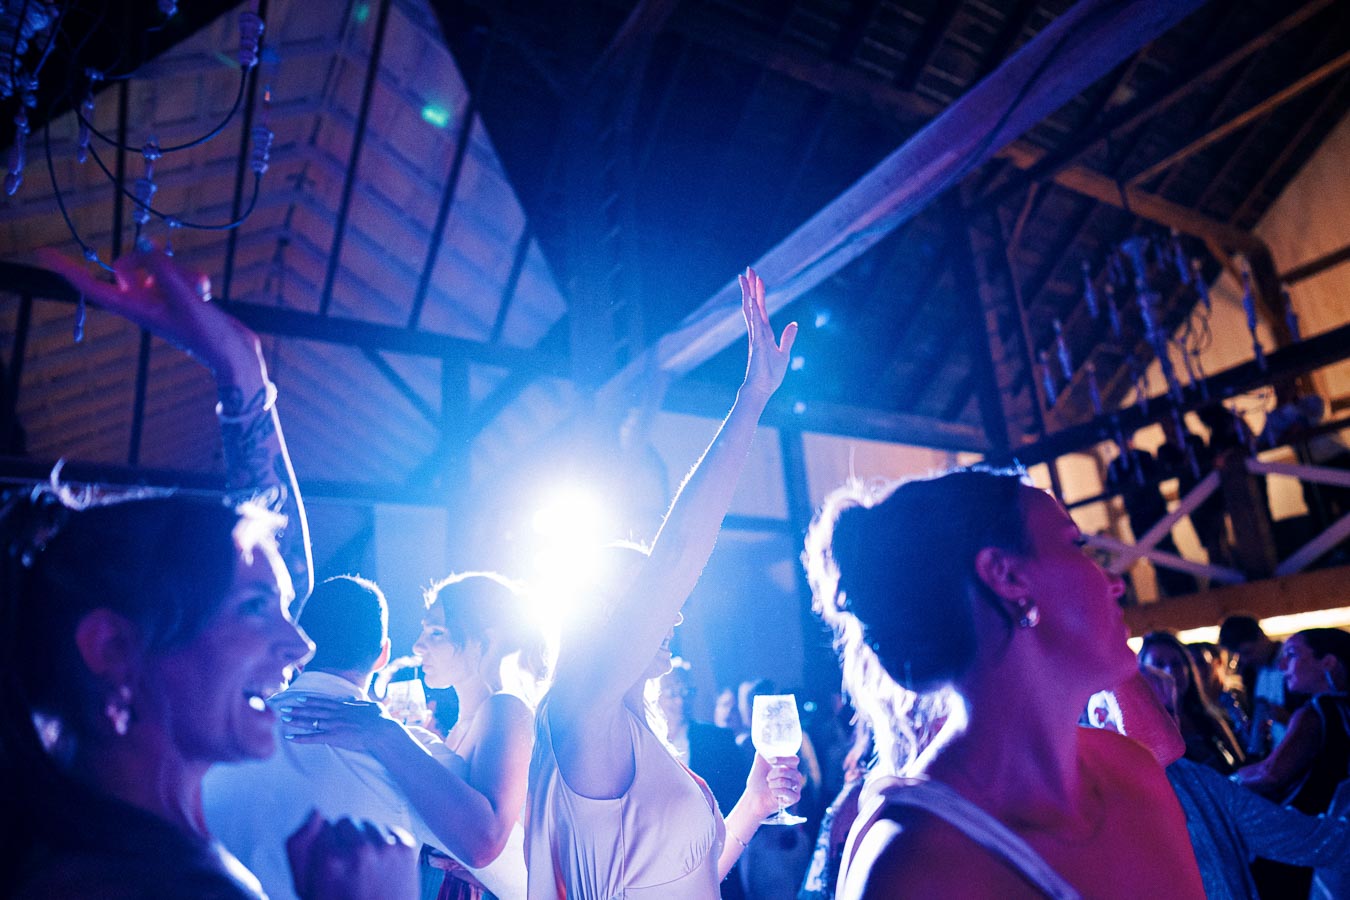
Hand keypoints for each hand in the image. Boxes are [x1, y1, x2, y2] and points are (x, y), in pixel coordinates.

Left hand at [35, 246, 259, 380]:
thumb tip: (147, 244)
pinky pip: (179, 272)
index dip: (67, 269)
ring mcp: (162, 300)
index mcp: (135, 310)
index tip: (42, 253)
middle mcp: (144, 303)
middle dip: (150, 260)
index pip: (92, 286)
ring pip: (158, 266)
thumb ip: (165, 271)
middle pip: (127, 266)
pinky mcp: (180, 297)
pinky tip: (206, 294)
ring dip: (181, 272)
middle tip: (166, 262)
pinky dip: (194, 278)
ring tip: (200, 292)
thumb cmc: (209, 337)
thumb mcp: (188, 302)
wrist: (235, 355)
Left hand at [278, 696, 398, 753]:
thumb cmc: (380, 719)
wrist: (382, 731)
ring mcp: (333, 725)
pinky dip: (300, 738)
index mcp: (345, 707)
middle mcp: (336, 714)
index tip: (300, 699)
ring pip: (310, 722)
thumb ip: (359, 702)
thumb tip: (352, 698)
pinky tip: (290, 737)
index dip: (311, 701)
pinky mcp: (333, 737)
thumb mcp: (370, 705)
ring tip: (284, 719)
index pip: (324, 702)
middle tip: (284, 708)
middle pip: (313, 711)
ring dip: (296, 720)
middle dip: (298, 709)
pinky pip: (313, 737)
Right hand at [286, 811, 417, 899]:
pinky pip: (389, 829)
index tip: (332, 869)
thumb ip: (299, 848)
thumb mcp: (308, 887)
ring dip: (365, 840)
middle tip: (350, 870)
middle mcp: (360, 850)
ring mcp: (387, 847)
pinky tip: (383, 867)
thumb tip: (316, 811)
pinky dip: (385, 843)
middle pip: (346, 821)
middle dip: (345, 840)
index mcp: (330, 861)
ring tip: (367, 870)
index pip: (323, 827)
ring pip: (368, 823)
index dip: (326, 849)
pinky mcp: (407, 846)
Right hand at [738, 267, 796, 400]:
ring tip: (745, 278)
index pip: (761, 308)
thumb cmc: (770, 375)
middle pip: (753, 304)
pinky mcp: (757, 344)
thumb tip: (794, 324)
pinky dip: (753, 311)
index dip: (759, 292)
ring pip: (750, 310)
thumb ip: (788, 338)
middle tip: (748, 269)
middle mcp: (757, 331)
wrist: (762, 389)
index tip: (757, 278)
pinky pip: (754, 324)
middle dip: (750, 286)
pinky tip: (751, 300)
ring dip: (749, 293)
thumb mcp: (784, 354)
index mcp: (764, 332)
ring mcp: (755, 336)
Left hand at [743, 752, 804, 819]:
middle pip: (787, 770)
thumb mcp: (760, 762)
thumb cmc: (758, 780)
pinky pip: (786, 792)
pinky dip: (776, 793)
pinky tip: (774, 795)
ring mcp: (797, 787)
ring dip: (772, 784)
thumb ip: (763, 751)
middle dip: (772, 774)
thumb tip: (763, 741)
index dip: (782, 759)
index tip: (770, 760)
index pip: (794, 759)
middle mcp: (796, 775)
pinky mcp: (796, 798)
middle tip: (768, 779)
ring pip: (784, 781)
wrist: (754, 797)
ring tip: (770, 787)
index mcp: (790, 766)